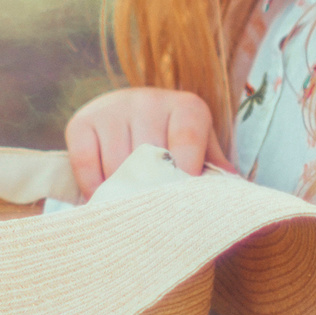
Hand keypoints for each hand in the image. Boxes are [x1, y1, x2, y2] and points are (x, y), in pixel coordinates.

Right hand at [64, 86, 233, 198]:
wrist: (133, 113)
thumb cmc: (176, 141)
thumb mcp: (202, 149)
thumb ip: (216, 169)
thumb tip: (234, 191)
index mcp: (186, 106)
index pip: (186, 138)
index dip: (185, 172)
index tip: (181, 199)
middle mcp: (148, 100)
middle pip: (149, 157)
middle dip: (152, 191)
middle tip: (154, 214)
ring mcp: (112, 108)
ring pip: (117, 165)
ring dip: (122, 193)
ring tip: (131, 210)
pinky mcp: (82, 121)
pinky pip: (85, 163)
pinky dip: (93, 187)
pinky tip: (103, 198)